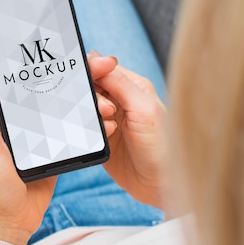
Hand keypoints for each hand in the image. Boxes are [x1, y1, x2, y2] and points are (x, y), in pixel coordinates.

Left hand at [0, 57, 121, 244]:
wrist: (10, 222)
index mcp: (3, 117)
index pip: (22, 81)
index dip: (40, 64)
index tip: (62, 49)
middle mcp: (22, 123)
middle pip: (49, 91)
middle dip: (73, 78)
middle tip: (97, 67)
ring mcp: (40, 137)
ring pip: (65, 109)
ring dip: (85, 101)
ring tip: (104, 96)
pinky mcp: (56, 152)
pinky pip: (74, 133)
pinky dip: (88, 125)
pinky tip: (103, 118)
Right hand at [90, 52, 165, 208]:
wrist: (160, 186)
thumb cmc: (162, 147)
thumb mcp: (143, 109)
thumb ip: (120, 83)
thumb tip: (99, 58)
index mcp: (132, 87)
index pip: (103, 69)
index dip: (92, 71)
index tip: (88, 79)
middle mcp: (119, 101)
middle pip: (89, 87)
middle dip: (91, 97)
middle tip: (106, 111)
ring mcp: (107, 120)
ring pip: (82, 107)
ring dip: (90, 115)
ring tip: (109, 128)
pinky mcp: (99, 138)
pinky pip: (81, 126)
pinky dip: (85, 130)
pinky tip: (104, 138)